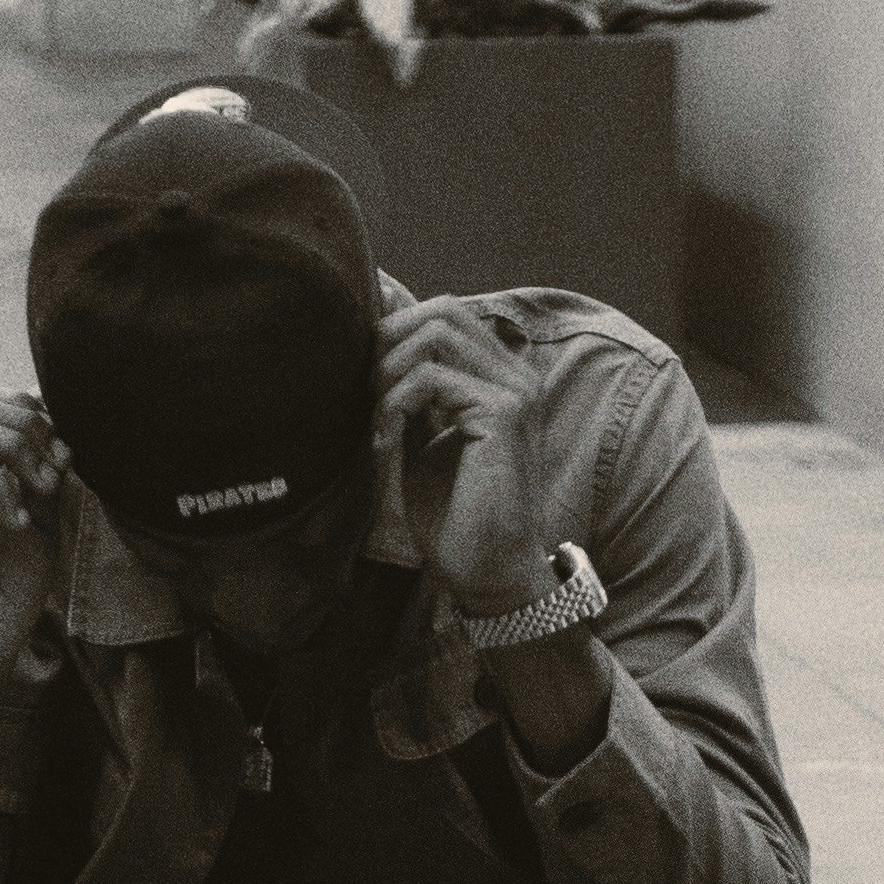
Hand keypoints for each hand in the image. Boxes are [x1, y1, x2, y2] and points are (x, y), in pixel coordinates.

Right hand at [0, 390, 66, 706]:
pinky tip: (17, 522)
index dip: (29, 413)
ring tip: (41, 490)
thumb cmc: (4, 593)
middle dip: (25, 428)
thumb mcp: (39, 519)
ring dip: (13, 449)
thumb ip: (42, 472)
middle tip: (55, 473)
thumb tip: (56, 428)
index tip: (65, 455)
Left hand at [376, 295, 551, 617]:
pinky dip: (394, 404)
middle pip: (443, 309)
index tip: (365, 382)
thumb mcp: (426, 441)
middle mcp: (517, 376)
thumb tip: (376, 353)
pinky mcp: (504, 414)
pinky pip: (430, 379)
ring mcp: (515, 391)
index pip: (447, 315)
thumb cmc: (458, 517)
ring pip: (436, 333)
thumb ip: (413, 396)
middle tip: (366, 393)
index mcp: (503, 379)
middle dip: (390, 342)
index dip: (395, 332)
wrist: (490, 573)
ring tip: (376, 419)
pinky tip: (385, 442)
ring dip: (389, 371)